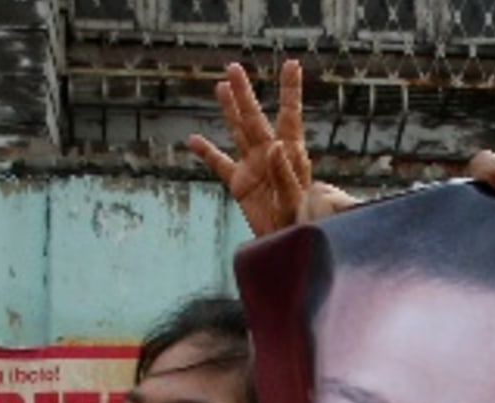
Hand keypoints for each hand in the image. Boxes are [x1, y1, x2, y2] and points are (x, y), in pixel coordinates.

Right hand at [188, 61, 349, 235]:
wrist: (289, 245)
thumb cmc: (301, 223)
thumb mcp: (293, 199)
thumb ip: (284, 173)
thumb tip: (274, 145)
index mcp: (289, 154)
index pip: (289, 116)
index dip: (289, 90)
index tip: (291, 65)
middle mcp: (270, 155)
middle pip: (254, 118)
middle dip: (245, 93)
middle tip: (234, 67)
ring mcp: (254, 168)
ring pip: (238, 131)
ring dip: (230, 109)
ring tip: (222, 86)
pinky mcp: (241, 185)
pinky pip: (220, 164)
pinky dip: (206, 152)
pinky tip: (193, 140)